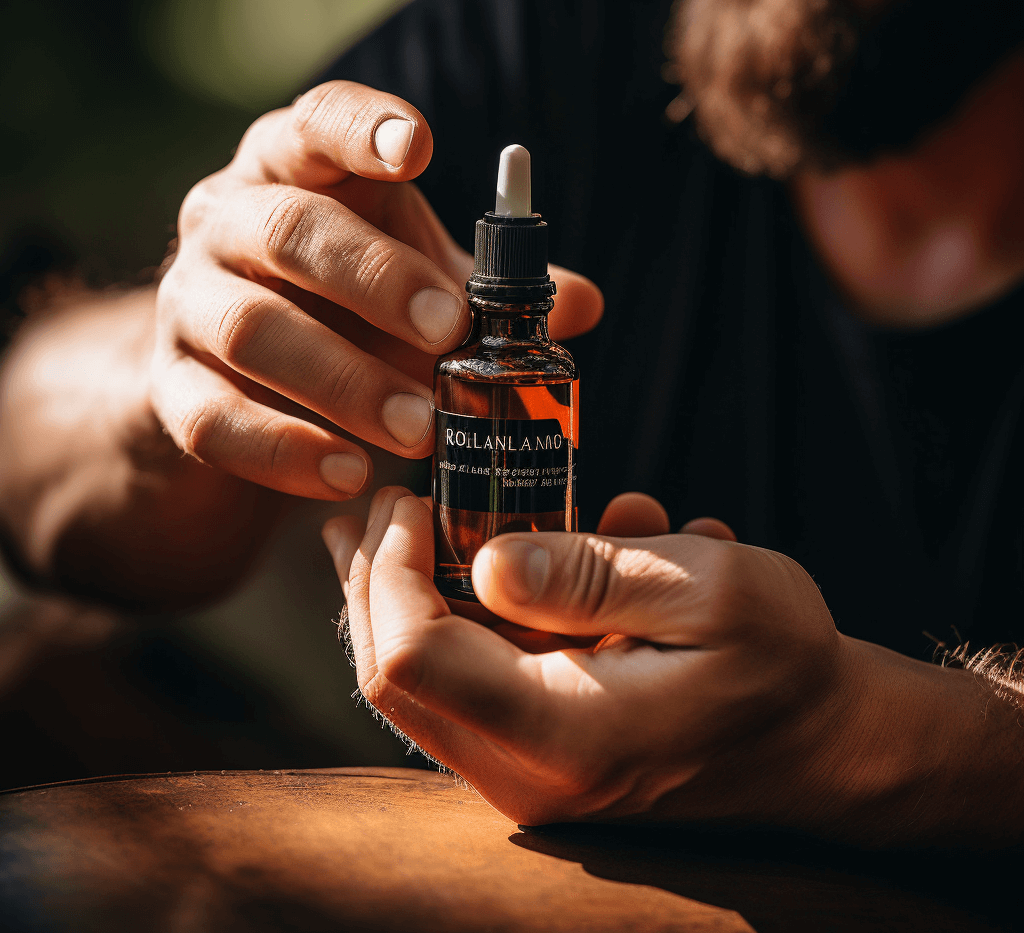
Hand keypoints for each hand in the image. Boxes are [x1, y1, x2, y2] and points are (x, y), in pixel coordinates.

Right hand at [152, 82, 602, 499]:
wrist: (229, 368)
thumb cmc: (339, 302)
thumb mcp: (410, 277)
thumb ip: (485, 288)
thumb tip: (583, 304)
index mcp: (291, 169)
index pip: (316, 123)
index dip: (362, 128)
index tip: (420, 148)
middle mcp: (224, 220)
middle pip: (287, 229)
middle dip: (374, 279)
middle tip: (449, 332)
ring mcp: (186, 304)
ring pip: (253, 331)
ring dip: (345, 382)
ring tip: (419, 430)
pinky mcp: (168, 388)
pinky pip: (213, 420)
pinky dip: (285, 451)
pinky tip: (351, 474)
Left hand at [322, 488, 859, 831]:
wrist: (820, 744)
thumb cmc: (783, 664)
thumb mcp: (710, 590)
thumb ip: (594, 575)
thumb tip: (488, 563)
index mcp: (567, 734)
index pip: (413, 658)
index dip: (390, 569)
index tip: (408, 501)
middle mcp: (530, 774)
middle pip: (393, 678)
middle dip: (378, 579)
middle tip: (391, 505)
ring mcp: (530, 774)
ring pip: (419, 684)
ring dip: (417, 594)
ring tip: (434, 521)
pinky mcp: (541, 756)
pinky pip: (469, 685)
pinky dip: (472, 617)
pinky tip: (527, 562)